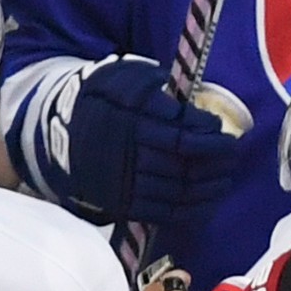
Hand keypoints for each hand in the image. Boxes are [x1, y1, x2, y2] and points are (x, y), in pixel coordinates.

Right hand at [50, 57, 251, 227]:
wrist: (57, 133)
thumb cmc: (101, 99)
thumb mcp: (121, 77)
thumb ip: (154, 83)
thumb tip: (187, 99)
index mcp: (131, 118)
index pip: (181, 129)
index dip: (208, 133)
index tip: (222, 132)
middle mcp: (129, 151)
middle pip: (184, 161)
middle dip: (216, 160)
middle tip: (233, 154)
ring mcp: (126, 181)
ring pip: (178, 189)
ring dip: (209, 186)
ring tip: (226, 178)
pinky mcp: (123, 204)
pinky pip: (165, 213)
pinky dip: (192, 210)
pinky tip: (209, 202)